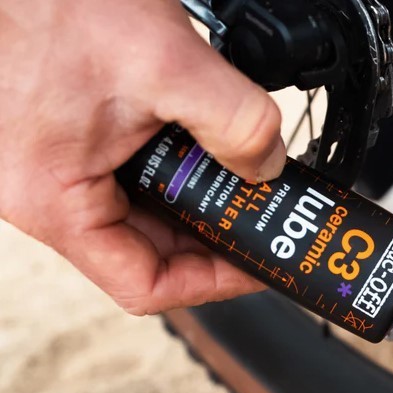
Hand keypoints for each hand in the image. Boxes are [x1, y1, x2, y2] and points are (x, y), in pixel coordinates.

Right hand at [0, 0, 286, 314]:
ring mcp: (52, 169)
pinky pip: (127, 176)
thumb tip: (269, 166)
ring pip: (141, 213)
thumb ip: (237, 122)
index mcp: (54, 202)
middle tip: (262, 215)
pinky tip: (202, 142)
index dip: (213, 281)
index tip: (257, 261)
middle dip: (211, 233)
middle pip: (147, 250)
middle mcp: (44, 195)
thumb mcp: (170, 64)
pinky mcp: (64, 141)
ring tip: (238, 175)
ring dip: (194, 196)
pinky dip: (173, 166)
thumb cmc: (59, 2)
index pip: (145, 284)